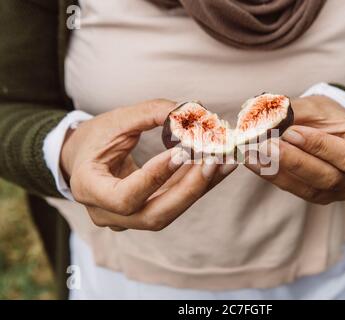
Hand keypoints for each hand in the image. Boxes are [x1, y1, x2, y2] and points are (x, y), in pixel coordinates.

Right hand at [61, 99, 236, 230]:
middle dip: (188, 190)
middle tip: (213, 161)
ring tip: (224, 161)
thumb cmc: (96, 137)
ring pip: (169, 212)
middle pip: (154, 216)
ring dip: (199, 187)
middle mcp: (107, 213)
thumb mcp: (117, 120)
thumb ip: (152, 112)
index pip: (124, 197)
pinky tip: (221, 167)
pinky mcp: (146, 213)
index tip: (181, 152)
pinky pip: (175, 204)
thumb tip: (194, 107)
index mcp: (89, 189)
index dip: (154, 178)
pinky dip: (198, 185)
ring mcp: (127, 219)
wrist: (83, 158)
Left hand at [245, 96, 344, 204]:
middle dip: (293, 161)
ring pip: (311, 189)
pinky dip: (275, 176)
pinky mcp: (323, 197)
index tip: (290, 132)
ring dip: (278, 172)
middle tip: (265, 145)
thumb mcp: (316, 106)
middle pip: (329, 177)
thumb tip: (261, 113)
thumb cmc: (328, 116)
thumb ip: (292, 110)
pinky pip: (298, 191)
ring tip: (254, 154)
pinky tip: (255, 163)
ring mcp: (344, 190)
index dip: (319, 146)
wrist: (331, 130)